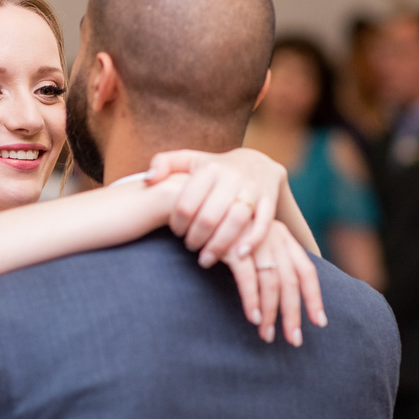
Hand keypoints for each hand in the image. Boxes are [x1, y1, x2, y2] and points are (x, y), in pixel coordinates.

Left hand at [147, 147, 285, 263]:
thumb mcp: (189, 160)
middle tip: (190, 247)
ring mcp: (252, 188)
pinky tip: (237, 256)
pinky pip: (262, 224)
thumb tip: (149, 180)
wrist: (257, 163)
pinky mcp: (269, 200)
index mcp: (208, 168)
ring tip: (206, 259)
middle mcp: (231, 176)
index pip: (186, 202)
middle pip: (209, 216)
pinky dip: (251, 242)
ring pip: (235, 221)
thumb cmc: (215, 168)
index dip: (178, 223)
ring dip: (219, 245)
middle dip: (196, 238)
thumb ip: (164, 164)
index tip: (176, 232)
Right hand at [222, 221, 326, 344]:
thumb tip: (282, 294)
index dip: (314, 298)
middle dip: (293, 313)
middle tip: (294, 340)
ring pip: (271, 282)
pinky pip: (248, 279)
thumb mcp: (254, 241)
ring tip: (266, 335)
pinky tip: (254, 318)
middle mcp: (274, 236)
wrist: (197, 207)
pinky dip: (252, 300)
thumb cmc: (225, 231)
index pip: (306, 270)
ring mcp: (255, 240)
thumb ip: (269, 260)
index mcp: (283, 237)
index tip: (320, 323)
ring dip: (271, 313)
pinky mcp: (234, 245)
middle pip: (291, 281)